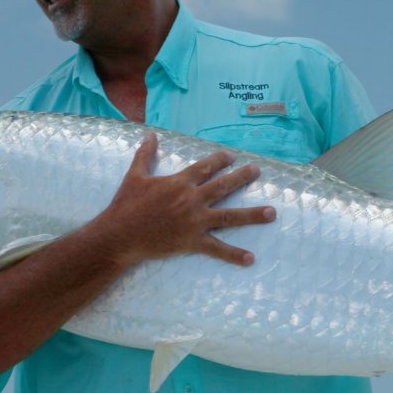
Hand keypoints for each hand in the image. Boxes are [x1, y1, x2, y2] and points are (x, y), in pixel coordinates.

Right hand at [97, 132, 276, 266]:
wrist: (119, 234)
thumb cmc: (125, 204)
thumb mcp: (134, 176)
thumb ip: (145, 154)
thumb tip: (150, 134)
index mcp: (179, 182)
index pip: (205, 167)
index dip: (220, 160)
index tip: (231, 156)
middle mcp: (192, 199)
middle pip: (223, 186)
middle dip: (243, 177)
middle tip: (257, 171)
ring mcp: (194, 221)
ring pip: (230, 216)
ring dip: (252, 214)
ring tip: (272, 212)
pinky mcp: (192, 241)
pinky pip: (217, 248)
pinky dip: (234, 254)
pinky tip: (251, 258)